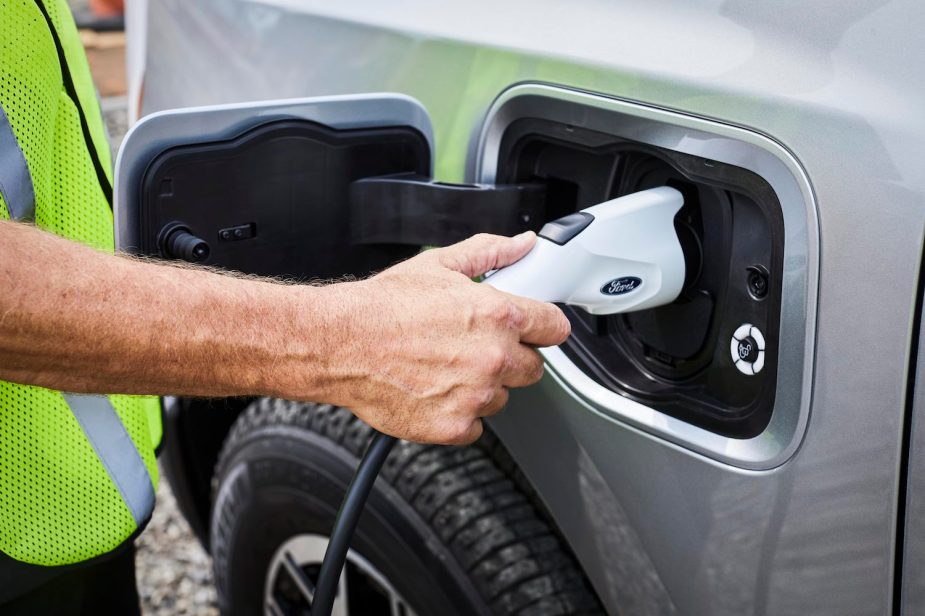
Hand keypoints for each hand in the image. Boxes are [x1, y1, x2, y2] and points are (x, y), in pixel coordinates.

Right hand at [324, 232, 570, 444]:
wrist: (340, 344)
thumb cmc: (383, 306)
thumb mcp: (440, 265)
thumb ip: (491, 253)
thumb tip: (524, 244)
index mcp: (498, 316)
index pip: (555, 328)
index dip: (544, 326)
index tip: (534, 329)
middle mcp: (492, 358)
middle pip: (534, 368)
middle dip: (512, 357)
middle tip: (476, 346)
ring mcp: (475, 396)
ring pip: (502, 397)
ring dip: (483, 386)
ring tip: (445, 366)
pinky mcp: (454, 426)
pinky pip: (475, 425)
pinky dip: (459, 412)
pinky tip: (435, 390)